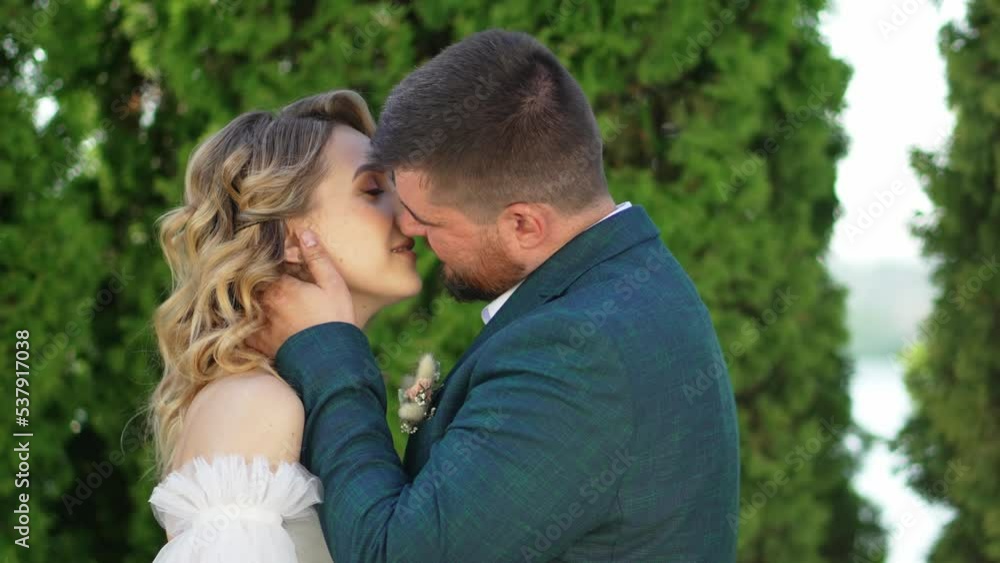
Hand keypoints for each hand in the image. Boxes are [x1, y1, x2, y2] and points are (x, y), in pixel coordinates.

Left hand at [248, 229, 355, 357]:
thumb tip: (304, 233)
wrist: (330, 362)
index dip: (270, 259)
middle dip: (256, 276)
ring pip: (244, 302)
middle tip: (256, 269)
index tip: (274, 256)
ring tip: (247, 289)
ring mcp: (259, 324)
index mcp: (281, 287)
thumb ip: (317, 258)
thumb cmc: (335, 320)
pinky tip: (243, 315)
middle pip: (251, 282)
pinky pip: (240, 326)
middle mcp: (265, 304)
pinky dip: (240, 319)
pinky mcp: (258, 342)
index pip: (265, 264)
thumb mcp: (333, 284)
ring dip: (248, 295)